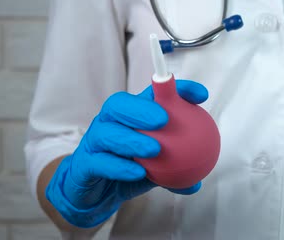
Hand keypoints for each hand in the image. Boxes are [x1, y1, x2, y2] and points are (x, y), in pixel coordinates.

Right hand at [45, 80, 208, 227]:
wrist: (92, 195)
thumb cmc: (126, 171)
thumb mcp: (155, 171)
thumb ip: (175, 174)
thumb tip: (198, 181)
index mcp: (131, 116)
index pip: (151, 94)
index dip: (174, 88)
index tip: (200, 95)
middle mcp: (110, 122)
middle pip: (120, 104)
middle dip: (142, 108)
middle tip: (164, 120)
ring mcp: (94, 141)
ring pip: (107, 132)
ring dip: (131, 139)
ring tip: (155, 150)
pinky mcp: (83, 164)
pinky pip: (99, 162)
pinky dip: (119, 166)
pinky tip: (138, 172)